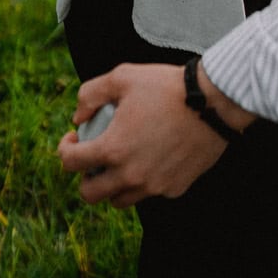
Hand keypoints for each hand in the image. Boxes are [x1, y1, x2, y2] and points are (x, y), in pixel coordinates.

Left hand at [57, 63, 228, 206]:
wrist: (213, 103)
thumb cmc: (166, 87)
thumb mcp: (122, 76)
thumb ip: (90, 94)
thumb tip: (78, 117)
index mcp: (113, 149)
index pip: (70, 163)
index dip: (65, 149)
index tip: (74, 139)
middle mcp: (130, 175)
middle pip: (90, 194)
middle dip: (86, 176)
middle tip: (95, 158)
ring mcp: (153, 186)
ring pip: (119, 200)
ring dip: (113, 184)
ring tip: (121, 161)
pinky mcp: (174, 189)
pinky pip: (149, 193)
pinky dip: (143, 182)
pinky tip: (151, 158)